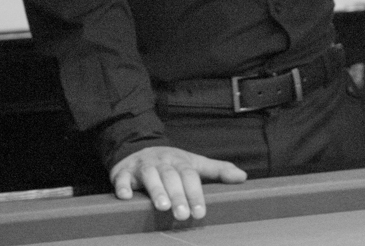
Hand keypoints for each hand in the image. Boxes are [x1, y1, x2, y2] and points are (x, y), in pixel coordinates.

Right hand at [109, 146, 245, 220]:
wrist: (138, 148)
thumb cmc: (172, 163)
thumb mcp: (195, 164)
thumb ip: (217, 171)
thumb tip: (243, 177)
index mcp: (180, 161)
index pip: (190, 176)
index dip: (195, 193)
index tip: (200, 212)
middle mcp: (162, 161)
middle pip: (171, 177)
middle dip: (178, 196)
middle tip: (183, 215)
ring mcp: (142, 166)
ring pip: (150, 176)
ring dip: (156, 190)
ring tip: (162, 206)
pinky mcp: (123, 171)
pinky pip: (121, 177)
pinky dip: (122, 186)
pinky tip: (125, 196)